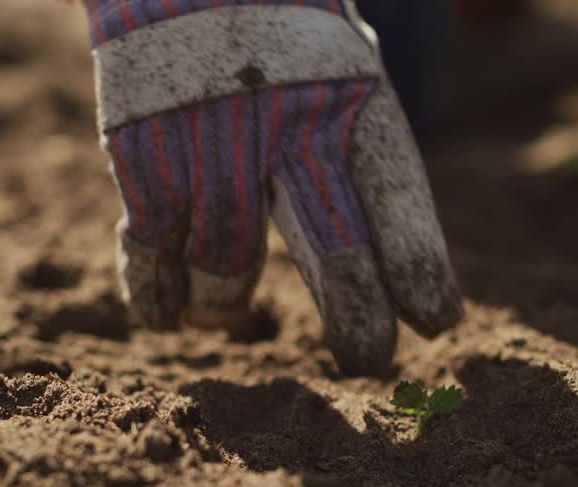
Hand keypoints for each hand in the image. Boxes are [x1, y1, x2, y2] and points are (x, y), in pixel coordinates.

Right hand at [86, 0, 463, 375]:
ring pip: (227, 261)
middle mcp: (284, 122)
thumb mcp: (341, 69)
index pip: (396, 190)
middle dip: (353, 309)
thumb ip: (360, 154)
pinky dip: (156, 293)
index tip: (437, 321)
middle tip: (370, 359)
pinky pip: (150, 248)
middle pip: (330, 241)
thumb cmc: (279, 36)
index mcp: (350, 95)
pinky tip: (168, 318)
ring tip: (222, 311)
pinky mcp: (140, 151)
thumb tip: (395, 277)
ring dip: (225, 302)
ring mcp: (209, 139)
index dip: (417, 260)